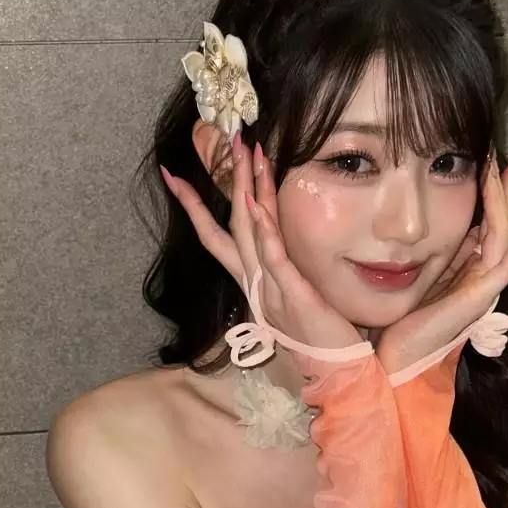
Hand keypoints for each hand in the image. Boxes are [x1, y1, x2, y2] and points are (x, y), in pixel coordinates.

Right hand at [160, 129, 362, 350]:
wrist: (332, 366)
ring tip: (243, 155)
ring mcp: (270, 286)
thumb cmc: (313, 331)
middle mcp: (254, 280)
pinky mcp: (293, 294)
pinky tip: (256, 206)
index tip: (175, 176)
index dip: (195, 207)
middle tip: (222, 140)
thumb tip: (271, 245)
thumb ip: (276, 270)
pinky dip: (264, 232)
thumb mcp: (289, 295)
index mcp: (251, 279)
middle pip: (229, 224)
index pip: (215, 236)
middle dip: (224, 181)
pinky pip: (274, 258)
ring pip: (248, 232)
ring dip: (245, 191)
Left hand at [375, 147, 507, 374]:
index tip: (484, 160)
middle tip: (507, 155)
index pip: (484, 221)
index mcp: (465, 265)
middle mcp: (479, 272)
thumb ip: (433, 250)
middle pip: (501, 222)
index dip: (487, 192)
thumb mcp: (419, 270)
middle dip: (504, 188)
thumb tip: (433, 220)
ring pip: (507, 233)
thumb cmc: (404, 316)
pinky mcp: (482, 296)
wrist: (400, 354)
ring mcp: (484, 284)